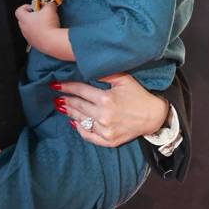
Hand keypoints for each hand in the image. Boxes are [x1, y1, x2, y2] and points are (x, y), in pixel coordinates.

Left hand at [15, 3, 60, 53]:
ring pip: (29, 30)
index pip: (19, 11)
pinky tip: (48, 33)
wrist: (52, 41)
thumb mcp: (49, 9)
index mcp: (24, 18)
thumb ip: (49, 4)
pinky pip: (35, 37)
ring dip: (36, 26)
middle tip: (40, 15)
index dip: (25, 7)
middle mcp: (24, 28)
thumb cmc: (47, 26)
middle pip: (24, 20)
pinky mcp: (35, 44)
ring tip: (46, 24)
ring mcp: (28, 37)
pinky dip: (40, 35)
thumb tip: (51, 4)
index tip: (32, 7)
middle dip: (32, 17)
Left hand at [54, 73, 168, 147]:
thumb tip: (86, 66)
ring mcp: (105, 131)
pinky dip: (80, 129)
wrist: (153, 117)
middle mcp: (104, 116)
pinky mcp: (109, 141)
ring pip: (80, 120)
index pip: (80, 91)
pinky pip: (88, 136)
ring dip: (69, 113)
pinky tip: (74, 122)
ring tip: (61, 106)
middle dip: (65, 100)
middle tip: (56, 96)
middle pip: (77, 106)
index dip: (66, 87)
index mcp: (106, 99)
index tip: (55, 85)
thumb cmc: (137, 95)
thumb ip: (104, 73)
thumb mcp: (123, 79)